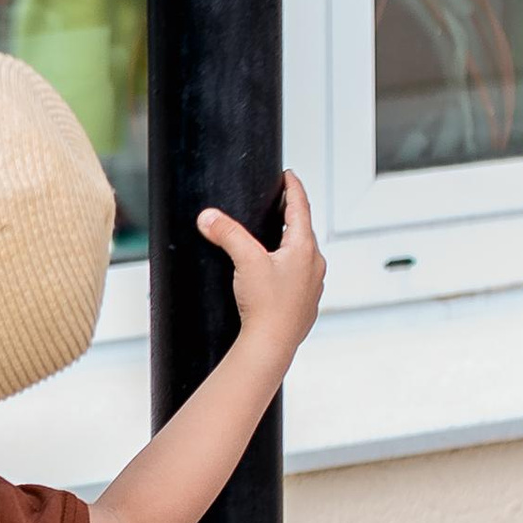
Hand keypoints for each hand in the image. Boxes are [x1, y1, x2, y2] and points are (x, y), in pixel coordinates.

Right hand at [198, 170, 324, 366]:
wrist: (271, 346)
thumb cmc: (266, 307)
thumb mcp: (244, 261)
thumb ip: (227, 234)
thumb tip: (208, 217)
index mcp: (304, 249)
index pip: (301, 207)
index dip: (294, 188)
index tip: (289, 175)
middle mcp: (314, 265)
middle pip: (303, 230)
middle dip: (291, 214)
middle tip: (280, 202)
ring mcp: (312, 286)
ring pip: (303, 255)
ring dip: (291, 242)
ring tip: (277, 236)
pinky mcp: (305, 304)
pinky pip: (299, 276)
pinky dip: (289, 266)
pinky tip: (276, 273)